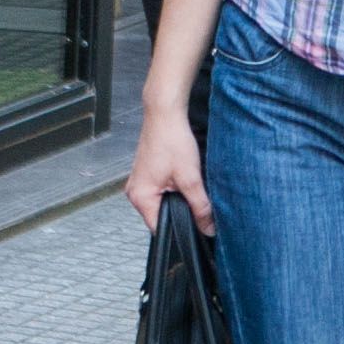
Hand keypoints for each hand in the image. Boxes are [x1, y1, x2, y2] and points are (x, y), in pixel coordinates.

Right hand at [125, 88, 213, 233]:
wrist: (165, 113)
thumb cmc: (172, 140)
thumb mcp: (191, 178)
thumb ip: (200, 206)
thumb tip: (208, 228)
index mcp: (141, 198)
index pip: (160, 228)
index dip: (180, 229)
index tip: (197, 228)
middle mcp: (135, 192)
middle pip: (161, 216)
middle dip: (181, 212)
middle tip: (197, 202)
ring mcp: (139, 182)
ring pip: (163, 202)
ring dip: (178, 198)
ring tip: (190, 185)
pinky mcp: (146, 174)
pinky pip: (161, 190)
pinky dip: (174, 188)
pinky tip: (184, 177)